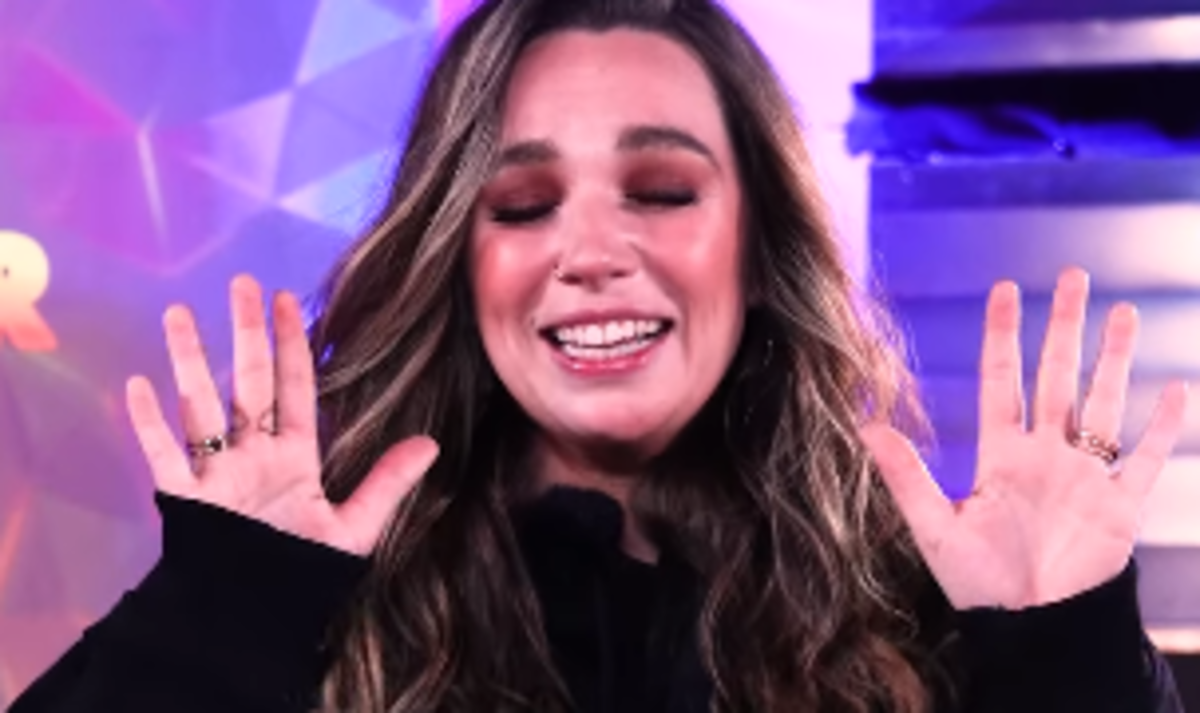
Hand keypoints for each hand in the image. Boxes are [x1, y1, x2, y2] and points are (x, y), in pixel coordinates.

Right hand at [126, 275, 438, 555]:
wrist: (258, 619)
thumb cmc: (302, 574)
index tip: (288, 300)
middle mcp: (253, 454)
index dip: (291, 344)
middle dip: (245, 334)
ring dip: (190, 362)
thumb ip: (388, 483)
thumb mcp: (355, 527)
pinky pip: (165, 456)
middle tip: (242, 284)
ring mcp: (217, 473)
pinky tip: (137, 385)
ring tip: (179, 314)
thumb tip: (431, 444)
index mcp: (293, 456)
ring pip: (200, 406)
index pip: (294, 387)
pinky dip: (149, 424)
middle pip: (247, 382)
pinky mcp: (188, 500)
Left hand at [862, 268, 1187, 609]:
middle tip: (1074, 275)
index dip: (1005, 334)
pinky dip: (1162, 427)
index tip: (1007, 288)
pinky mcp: (1120, 506)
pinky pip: (1145, 459)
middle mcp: (1045, 455)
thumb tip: (863, 425)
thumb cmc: (979, 583)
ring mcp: (1085, 476)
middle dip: (1065, 327)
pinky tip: (1176, 388)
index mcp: (1001, 455)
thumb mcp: (934, 525)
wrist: (1032, 628)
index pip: (1004, 379)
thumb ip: (904, 475)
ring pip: (1106, 404)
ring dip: (1116, 360)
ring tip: (1125, 312)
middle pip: (1059, 377)